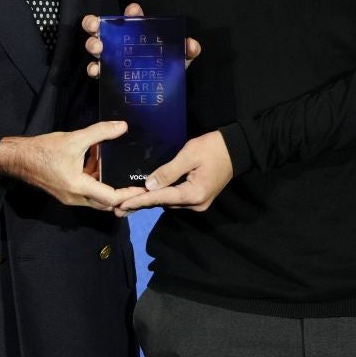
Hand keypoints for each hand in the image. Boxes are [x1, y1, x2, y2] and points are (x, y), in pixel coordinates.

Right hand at [0, 119, 132, 209]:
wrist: (17, 159)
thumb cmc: (43, 150)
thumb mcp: (74, 138)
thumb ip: (100, 133)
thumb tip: (123, 126)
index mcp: (78, 187)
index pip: (111, 198)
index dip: (129, 194)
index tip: (143, 188)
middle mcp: (75, 197)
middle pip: (106, 203)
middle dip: (123, 196)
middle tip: (139, 185)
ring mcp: (70, 197)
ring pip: (96, 198)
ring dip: (109, 186)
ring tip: (124, 173)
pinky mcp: (66, 192)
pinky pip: (87, 192)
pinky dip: (97, 181)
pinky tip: (100, 163)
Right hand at [82, 4, 199, 76]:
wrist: (160, 93)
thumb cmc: (167, 68)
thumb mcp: (180, 59)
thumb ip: (188, 51)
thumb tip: (191, 45)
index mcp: (137, 33)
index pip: (132, 16)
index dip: (131, 11)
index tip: (133, 11)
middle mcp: (119, 41)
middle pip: (101, 27)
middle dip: (94, 23)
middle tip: (96, 26)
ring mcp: (110, 57)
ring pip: (94, 46)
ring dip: (92, 44)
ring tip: (98, 48)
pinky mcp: (106, 74)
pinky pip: (94, 70)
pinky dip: (93, 69)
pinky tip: (97, 70)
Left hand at [113, 131, 232, 215]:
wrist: (237, 148)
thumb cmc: (213, 147)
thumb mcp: (189, 154)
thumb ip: (168, 171)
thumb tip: (149, 186)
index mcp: (193, 194)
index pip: (160, 198)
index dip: (139, 201)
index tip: (121, 206)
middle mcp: (196, 203)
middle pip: (163, 203)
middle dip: (140, 204)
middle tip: (118, 209)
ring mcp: (199, 202)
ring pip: (169, 202)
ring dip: (149, 201)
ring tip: (128, 203)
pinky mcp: (200, 197)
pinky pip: (176, 199)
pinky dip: (161, 197)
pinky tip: (147, 196)